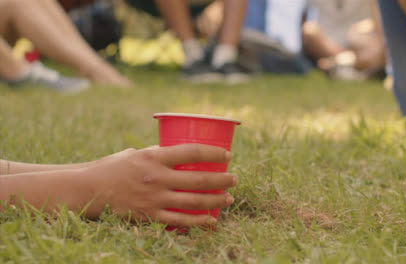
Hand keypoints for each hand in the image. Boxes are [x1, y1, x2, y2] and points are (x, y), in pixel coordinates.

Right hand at [87, 144, 236, 226]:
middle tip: (234, 179)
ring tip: (228, 198)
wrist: (89, 189)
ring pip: (193, 201)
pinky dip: (198, 221)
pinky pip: (179, 221)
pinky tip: (211, 220)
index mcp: (154, 157)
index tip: (228, 155)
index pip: (192, 151)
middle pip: (198, 178)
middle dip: (221, 179)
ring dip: (215, 200)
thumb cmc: (113, 167)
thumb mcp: (136, 153)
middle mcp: (157, 177)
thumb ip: (157, 155)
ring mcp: (154, 198)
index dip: (213, 153)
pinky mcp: (149, 216)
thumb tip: (176, 155)